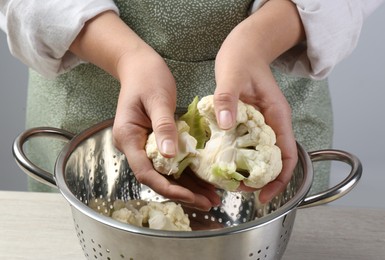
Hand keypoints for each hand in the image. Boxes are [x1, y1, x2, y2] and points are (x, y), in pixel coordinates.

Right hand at [70, 11, 218, 209]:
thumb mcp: (157, 99)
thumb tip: (170, 155)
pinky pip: (171, 162)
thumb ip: (163, 126)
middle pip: (157, 178)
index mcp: (128, 137)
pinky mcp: (154, 142)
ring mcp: (144, 145)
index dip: (169, 188)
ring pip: (165, 174)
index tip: (191, 197)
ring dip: (188, 187)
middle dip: (182, 193)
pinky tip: (204, 180)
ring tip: (211, 197)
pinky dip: (187, 173)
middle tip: (209, 202)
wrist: (139, 65)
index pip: (146, 172)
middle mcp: (133, 146)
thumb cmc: (147, 77)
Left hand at [213, 0, 302, 202]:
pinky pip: (246, 144)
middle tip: (238, 189)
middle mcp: (272, 123)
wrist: (244, 46)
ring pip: (259, 155)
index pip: (286, 156)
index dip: (278, 180)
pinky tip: (223, 161)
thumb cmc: (242, 58)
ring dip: (247, 170)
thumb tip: (226, 124)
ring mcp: (261, 123)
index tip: (263, 195)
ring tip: (229, 180)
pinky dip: (238, 156)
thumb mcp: (231, 76)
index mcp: (277, 116)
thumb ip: (228, 99)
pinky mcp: (248, 121)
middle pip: (273, 161)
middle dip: (259, 180)